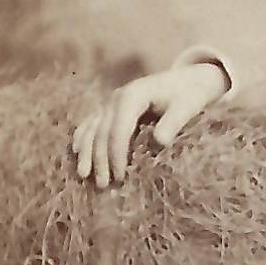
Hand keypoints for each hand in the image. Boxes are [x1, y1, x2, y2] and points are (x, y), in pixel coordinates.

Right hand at [72, 60, 229, 187]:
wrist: (188, 79)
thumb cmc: (189, 94)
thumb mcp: (186, 107)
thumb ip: (173, 123)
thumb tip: (159, 143)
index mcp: (133, 96)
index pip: (118, 130)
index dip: (116, 155)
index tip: (119, 177)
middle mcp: (117, 97)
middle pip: (101, 132)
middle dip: (100, 159)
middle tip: (102, 185)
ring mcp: (111, 102)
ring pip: (91, 128)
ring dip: (86, 152)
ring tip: (84, 175)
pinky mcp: (111, 107)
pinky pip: (91, 122)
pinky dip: (83, 137)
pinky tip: (76, 151)